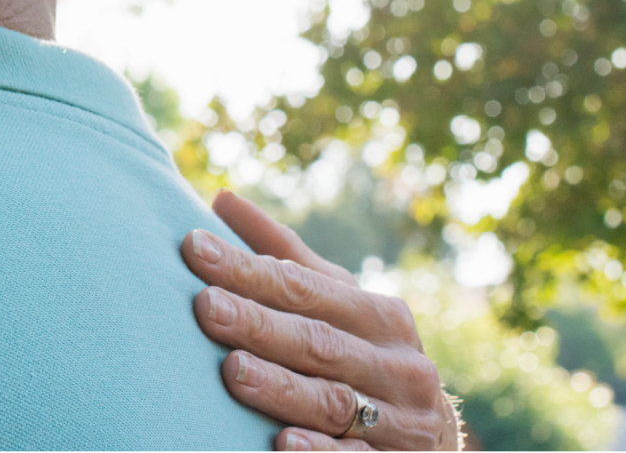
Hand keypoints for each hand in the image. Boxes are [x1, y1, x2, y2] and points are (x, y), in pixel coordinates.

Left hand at [183, 191, 458, 450]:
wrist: (432, 438)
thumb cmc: (366, 356)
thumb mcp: (341, 306)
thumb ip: (285, 260)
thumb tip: (222, 199)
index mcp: (380, 316)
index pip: (305, 289)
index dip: (249, 269)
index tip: (194, 249)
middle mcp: (396, 364)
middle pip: (317, 342)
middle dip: (259, 324)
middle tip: (206, 307)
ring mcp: (399, 419)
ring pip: (332, 401)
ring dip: (281, 387)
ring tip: (232, 371)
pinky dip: (319, 452)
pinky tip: (282, 443)